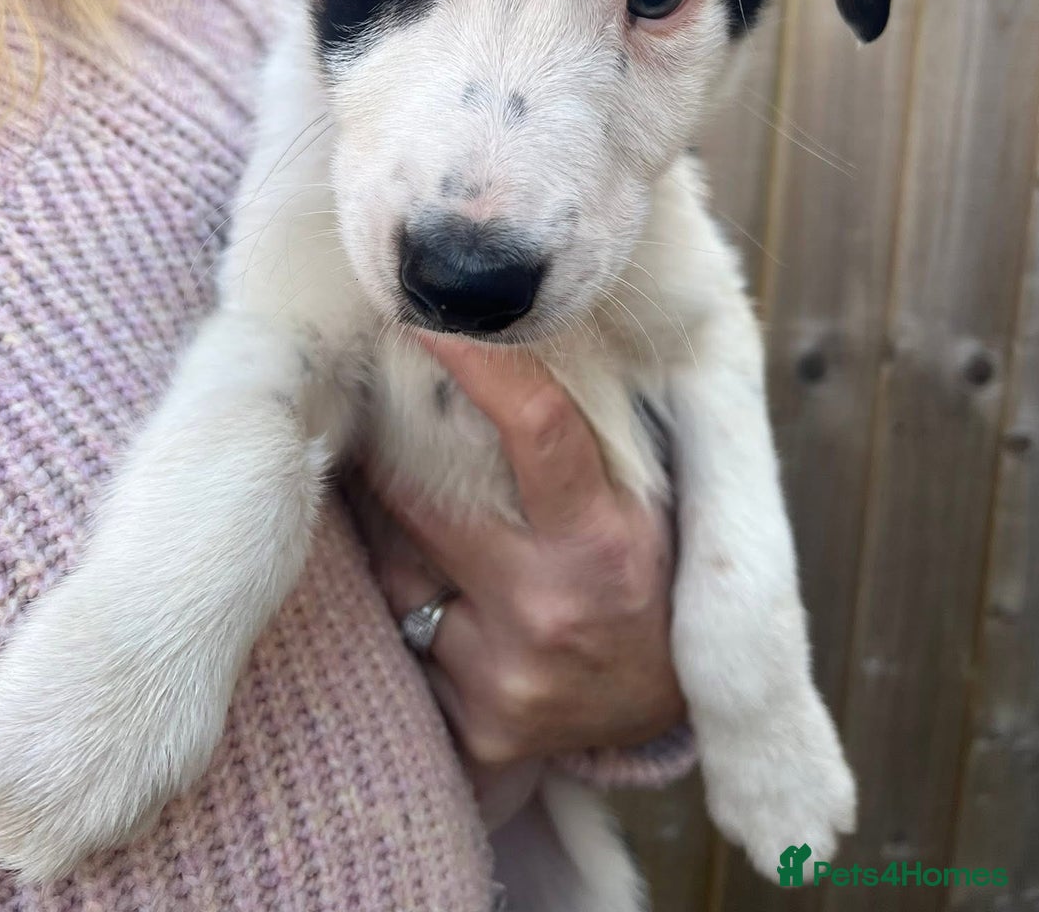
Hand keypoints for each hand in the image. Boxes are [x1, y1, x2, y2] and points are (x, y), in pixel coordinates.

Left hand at [361, 337, 686, 785]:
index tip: (429, 313)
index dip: (480, 363)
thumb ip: (579, 443)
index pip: (537, 430)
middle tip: (380, 412)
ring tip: (432, 525)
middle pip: (425, 498)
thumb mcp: (641, 507)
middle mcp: (549, 611)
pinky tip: (445, 599)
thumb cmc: (647, 584)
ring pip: (398, 570)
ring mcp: (505, 676)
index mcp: (604, 542)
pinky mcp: (474, 726)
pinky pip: (403, 634)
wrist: (658, 720)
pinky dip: (410, 604)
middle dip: (397, 454)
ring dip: (398, 536)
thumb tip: (508, 341)